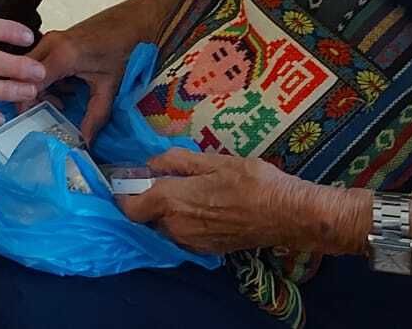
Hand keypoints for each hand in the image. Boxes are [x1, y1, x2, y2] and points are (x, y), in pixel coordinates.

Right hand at [28, 0, 160, 139]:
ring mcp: (52, 39)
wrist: (138, 20)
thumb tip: (85, 142)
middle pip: (22, 74)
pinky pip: (40, 62)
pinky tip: (65, 89)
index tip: (31, 122)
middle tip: (46, 114)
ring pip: (29, 69)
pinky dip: (46, 79)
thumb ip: (95, 116)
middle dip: (29, 97)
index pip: (28, 83)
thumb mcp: (110, 86)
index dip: (26, 104)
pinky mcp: (57, 39)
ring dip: (38, 88)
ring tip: (59, 104)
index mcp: (61, 55)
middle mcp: (50, 43)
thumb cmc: (127, 49)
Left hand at [116, 149, 366, 254]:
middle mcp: (176, 227)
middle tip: (162, 177)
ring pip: (164, 226)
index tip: (129, 178)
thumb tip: (151, 164)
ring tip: (187, 190)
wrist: (288, 214)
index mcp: (173, 202)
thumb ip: (176, 162)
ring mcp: (191, 242)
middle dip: (148, 198)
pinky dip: (183, 221)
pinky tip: (202, 206)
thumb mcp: (214, 161)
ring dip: (166, 210)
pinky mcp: (206, 250)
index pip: (129, 206)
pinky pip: (182, 234)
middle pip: (146, 215)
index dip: (123, 193)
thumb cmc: (253, 182)